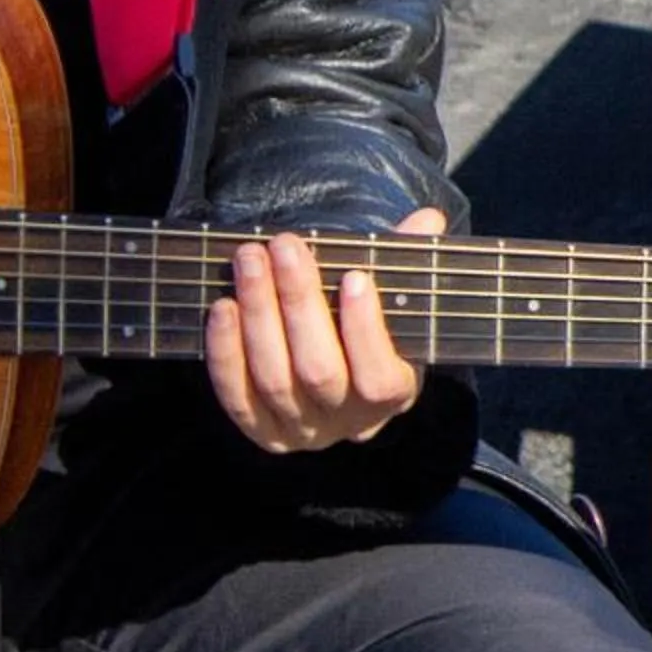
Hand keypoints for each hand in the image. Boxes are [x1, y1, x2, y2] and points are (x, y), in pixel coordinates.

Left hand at [205, 205, 445, 451]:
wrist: (339, 384)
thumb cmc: (371, 327)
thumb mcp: (399, 298)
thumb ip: (411, 260)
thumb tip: (427, 218)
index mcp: (392, 393)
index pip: (378, 378)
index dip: (365, 330)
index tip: (354, 276)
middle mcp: (345, 423)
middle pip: (318, 370)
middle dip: (298, 302)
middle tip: (283, 246)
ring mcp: (299, 432)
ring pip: (274, 379)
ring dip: (258, 313)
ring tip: (250, 260)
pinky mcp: (258, 432)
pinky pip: (236, 396)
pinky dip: (226, 351)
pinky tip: (223, 307)